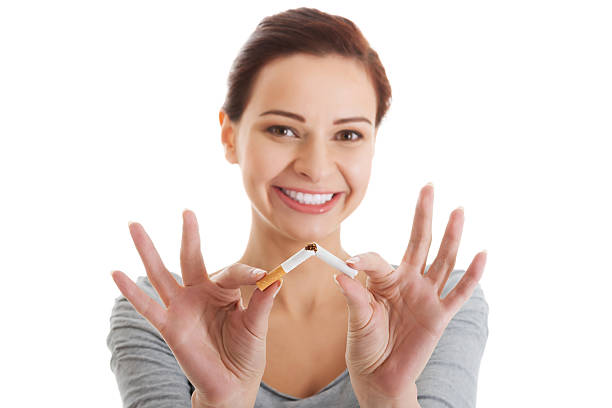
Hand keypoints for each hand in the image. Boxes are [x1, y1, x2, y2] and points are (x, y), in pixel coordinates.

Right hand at [110, 210, 280, 407]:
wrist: (232, 385)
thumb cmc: (246, 353)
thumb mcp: (256, 326)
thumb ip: (262, 302)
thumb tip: (277, 278)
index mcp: (224, 291)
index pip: (233, 272)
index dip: (250, 273)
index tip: (265, 276)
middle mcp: (200, 294)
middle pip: (191, 258)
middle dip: (189, 235)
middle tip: (187, 211)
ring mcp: (182, 308)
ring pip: (161, 274)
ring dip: (148, 250)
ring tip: (134, 225)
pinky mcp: (169, 326)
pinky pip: (147, 307)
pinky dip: (130, 292)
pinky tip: (116, 273)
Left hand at [334, 184, 486, 406]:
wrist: (380, 375)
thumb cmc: (365, 344)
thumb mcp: (357, 320)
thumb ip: (354, 296)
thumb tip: (342, 273)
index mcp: (384, 281)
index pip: (378, 259)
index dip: (365, 259)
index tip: (350, 263)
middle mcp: (407, 282)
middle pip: (419, 242)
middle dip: (423, 215)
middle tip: (428, 186)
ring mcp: (426, 296)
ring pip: (442, 260)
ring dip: (451, 235)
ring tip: (457, 210)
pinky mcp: (440, 315)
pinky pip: (460, 293)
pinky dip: (471, 275)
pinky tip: (481, 253)